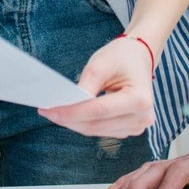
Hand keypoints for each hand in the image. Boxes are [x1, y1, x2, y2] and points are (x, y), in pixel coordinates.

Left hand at [37, 35, 155, 138]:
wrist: (139, 58)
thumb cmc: (122, 57)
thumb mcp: (102, 63)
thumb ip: (87, 84)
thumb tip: (69, 104)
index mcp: (140, 99)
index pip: (99, 110)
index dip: (72, 112)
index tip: (49, 110)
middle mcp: (142, 117)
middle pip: (96, 124)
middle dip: (69, 119)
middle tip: (45, 111)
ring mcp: (137, 126)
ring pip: (96, 131)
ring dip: (74, 123)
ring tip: (54, 112)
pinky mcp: (129, 129)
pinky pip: (101, 131)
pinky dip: (84, 123)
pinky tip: (70, 115)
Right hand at [108, 148, 188, 188]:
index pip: (181, 172)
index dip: (168, 187)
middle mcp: (186, 160)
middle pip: (158, 169)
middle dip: (140, 186)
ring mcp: (177, 163)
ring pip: (149, 170)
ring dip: (131, 183)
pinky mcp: (172, 168)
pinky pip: (147, 172)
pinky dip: (131, 179)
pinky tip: (119, 187)